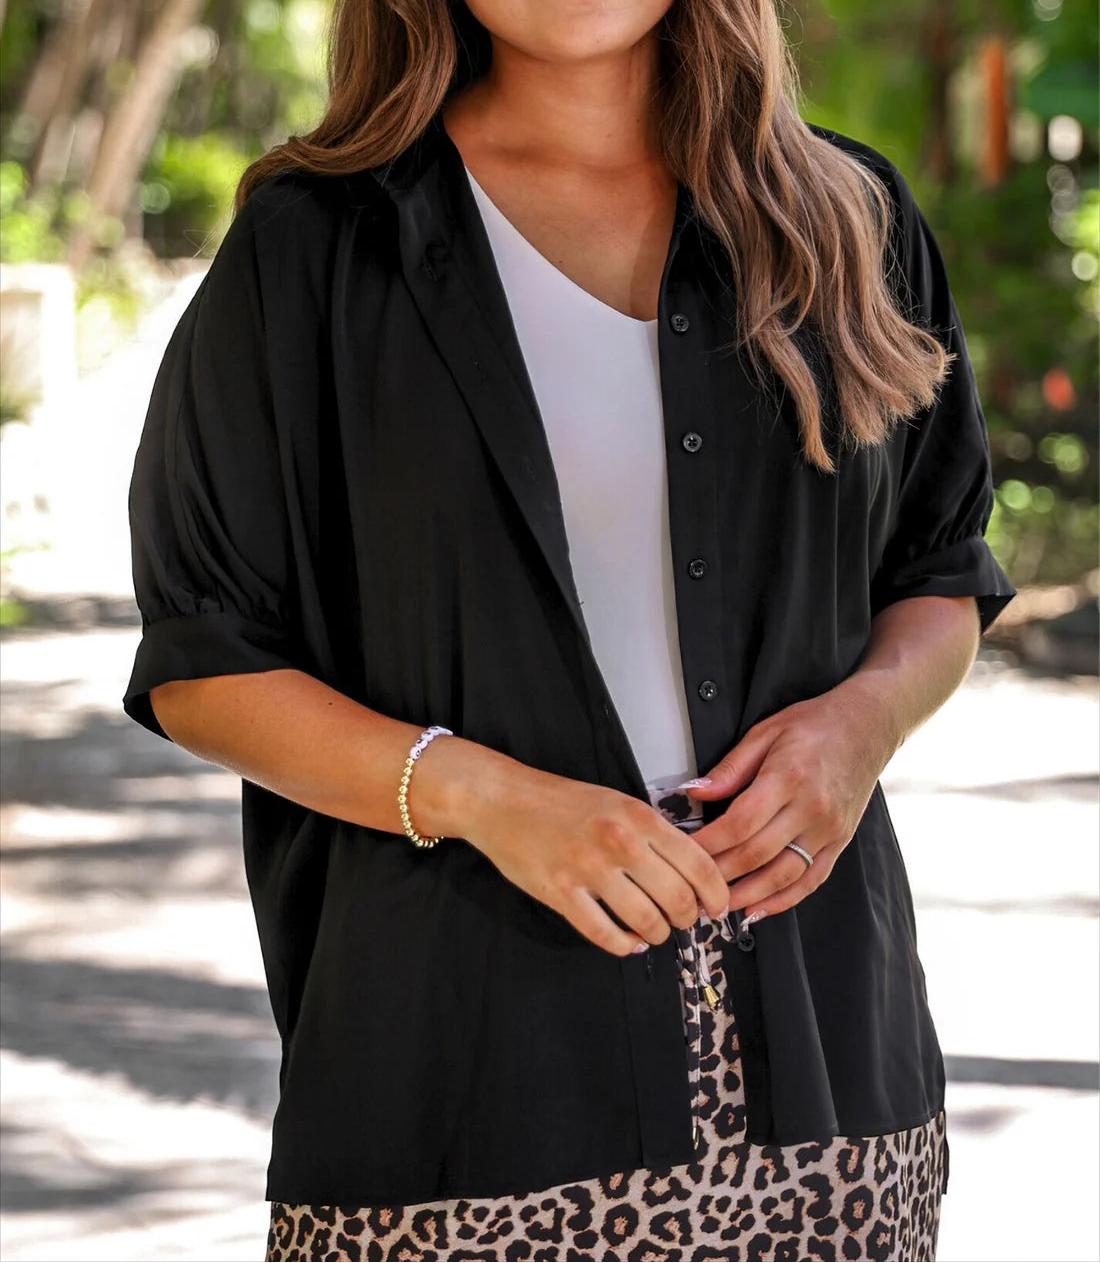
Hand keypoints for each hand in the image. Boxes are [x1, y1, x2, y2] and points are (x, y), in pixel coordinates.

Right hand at [447, 749, 730, 956]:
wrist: (503, 799)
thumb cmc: (561, 801)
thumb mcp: (618, 802)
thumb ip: (653, 832)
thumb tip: (690, 869)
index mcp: (638, 817)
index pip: (698, 864)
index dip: (716, 894)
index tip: (718, 907)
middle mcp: (619, 842)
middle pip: (678, 899)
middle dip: (688, 918)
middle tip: (685, 921)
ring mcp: (588, 869)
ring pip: (646, 921)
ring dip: (658, 933)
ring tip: (655, 930)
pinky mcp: (560, 893)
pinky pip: (605, 935)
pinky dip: (625, 945)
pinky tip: (628, 940)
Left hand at [686, 678, 899, 922]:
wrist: (868, 725)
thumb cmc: (814, 724)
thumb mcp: (765, 732)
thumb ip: (730, 768)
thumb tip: (694, 792)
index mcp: (788, 777)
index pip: (740, 823)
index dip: (708, 844)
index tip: (682, 853)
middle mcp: (811, 808)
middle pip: (757, 854)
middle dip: (719, 875)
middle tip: (691, 886)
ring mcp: (829, 829)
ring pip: (784, 875)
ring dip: (748, 895)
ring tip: (718, 906)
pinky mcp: (840, 841)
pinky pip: (811, 879)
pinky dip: (784, 899)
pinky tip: (759, 908)